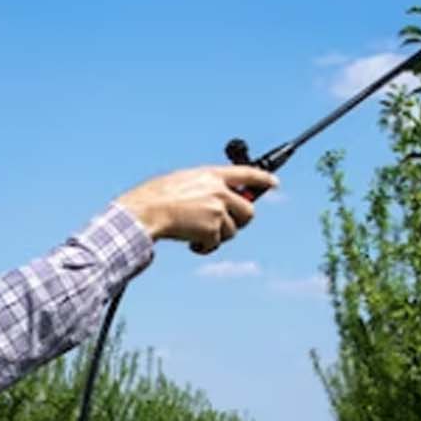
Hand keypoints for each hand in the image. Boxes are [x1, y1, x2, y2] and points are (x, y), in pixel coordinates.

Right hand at [115, 165, 271, 254]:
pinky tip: (191, 243)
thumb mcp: (183, 182)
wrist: (145, 212)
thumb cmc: (155, 198)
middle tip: (226, 226)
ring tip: (195, 234)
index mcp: (211, 174)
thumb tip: (220, 200)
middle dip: (240, 221)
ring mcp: (217, 209)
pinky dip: (205, 247)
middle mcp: (219, 190)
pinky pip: (216, 243)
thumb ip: (204, 187)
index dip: (263, 178)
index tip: (274, 183)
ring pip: (232, 230)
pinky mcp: (212, 228)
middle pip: (248, 210)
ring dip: (217, 236)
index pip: (246, 173)